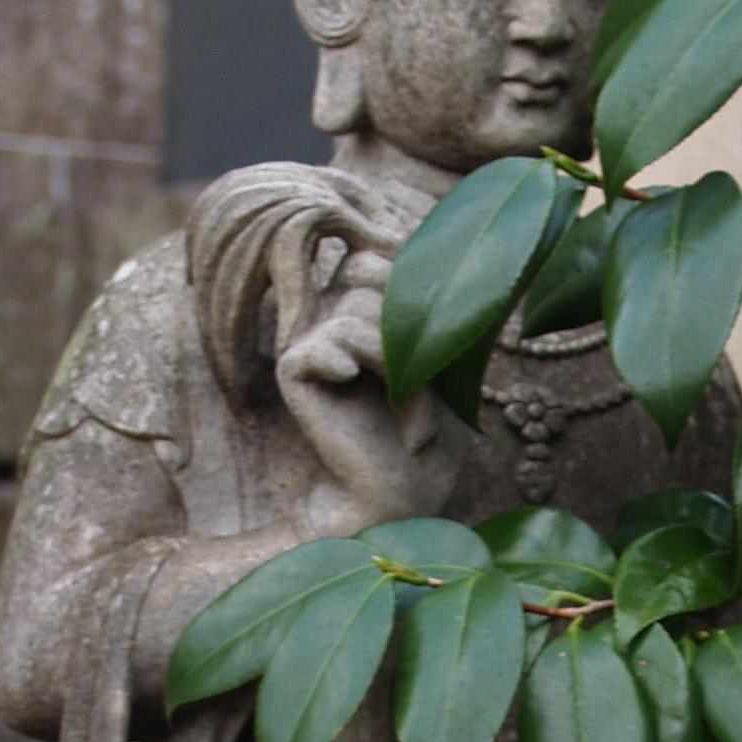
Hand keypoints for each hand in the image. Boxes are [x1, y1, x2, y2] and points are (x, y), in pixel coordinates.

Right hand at [274, 240, 458, 532]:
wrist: (400, 499)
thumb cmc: (430, 434)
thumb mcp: (447, 358)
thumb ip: (426, 298)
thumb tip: (411, 242)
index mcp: (370, 308)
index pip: (387, 252)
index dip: (418, 288)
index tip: (441, 358)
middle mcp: (336, 315)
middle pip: (376, 273)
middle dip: (416, 331)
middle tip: (431, 393)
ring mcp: (313, 338)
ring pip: (363, 307)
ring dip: (405, 369)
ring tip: (412, 422)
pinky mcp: (294, 366)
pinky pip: (335, 337)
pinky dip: (365, 368)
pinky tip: (358, 390)